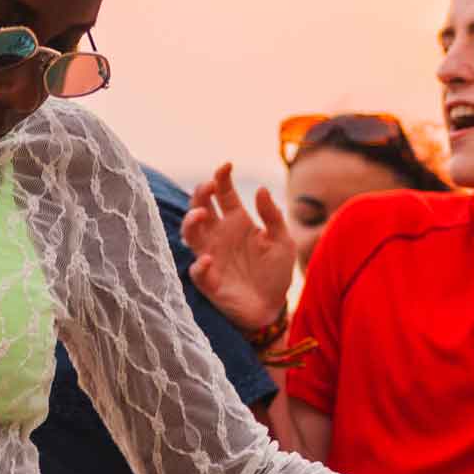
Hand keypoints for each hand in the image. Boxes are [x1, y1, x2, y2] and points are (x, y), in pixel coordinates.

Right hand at [180, 163, 298, 341]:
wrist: (272, 308)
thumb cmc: (275, 272)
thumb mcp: (282, 241)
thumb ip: (273, 216)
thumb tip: (261, 189)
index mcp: (237, 221)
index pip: (223, 193)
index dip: (222, 177)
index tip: (226, 165)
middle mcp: (219, 234)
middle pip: (201, 207)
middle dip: (200, 194)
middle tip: (209, 186)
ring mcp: (211, 255)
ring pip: (190, 234)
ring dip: (191, 222)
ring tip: (200, 214)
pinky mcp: (208, 280)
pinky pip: (197, 270)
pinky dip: (199, 265)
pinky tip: (208, 260)